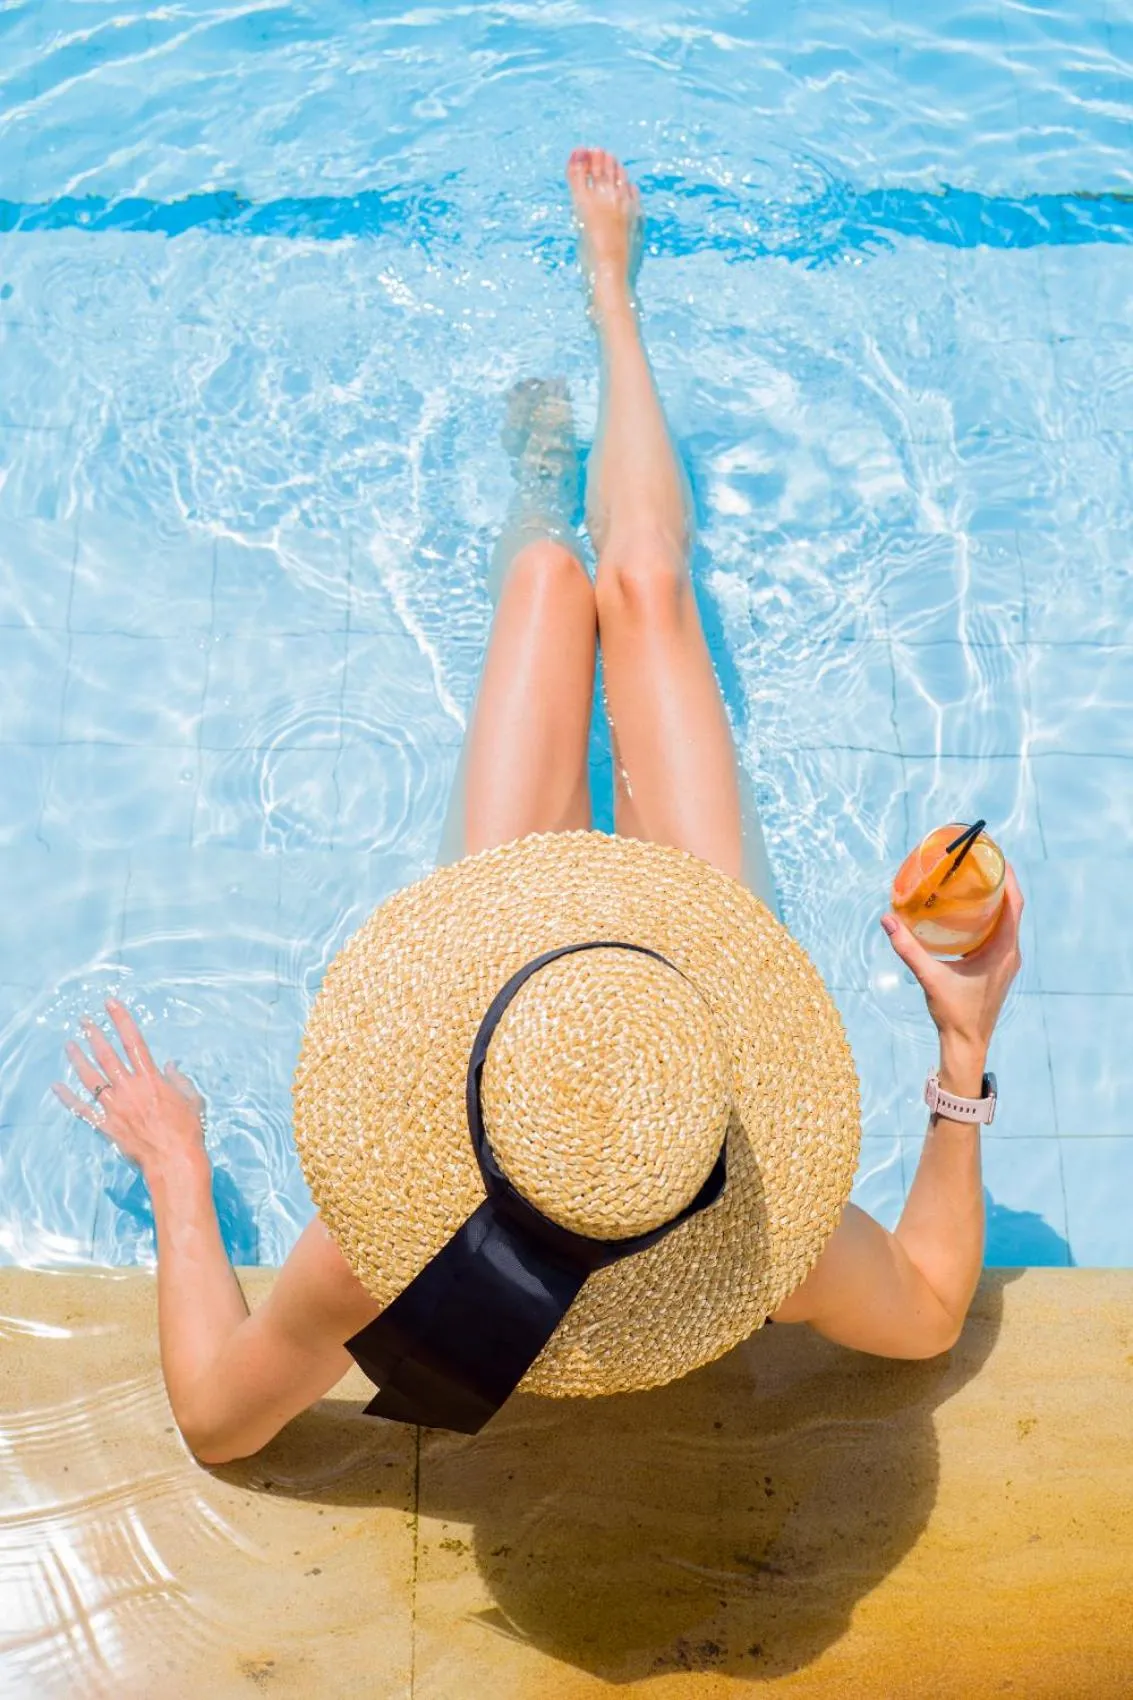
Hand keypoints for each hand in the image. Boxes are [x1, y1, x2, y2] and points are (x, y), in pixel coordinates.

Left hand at [54, 999, 206, 1182]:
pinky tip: (57, 1086)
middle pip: (106, 1055)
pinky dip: (68, 1098)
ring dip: (78, 1060)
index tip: (110, 1004)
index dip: (121, 1020)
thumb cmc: (188, 1129)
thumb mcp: (192, 1098)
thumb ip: (179, 1078)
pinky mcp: (106, 1125)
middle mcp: (129, 1088)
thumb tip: (169, 1064)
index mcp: (150, 1078)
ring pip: (91, 1078)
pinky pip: (82, 1109)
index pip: (133, 1041)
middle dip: (94, 1035)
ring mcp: (115, 1107)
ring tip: (70, 1045)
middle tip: (84, 1021)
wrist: (174, 1160)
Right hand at [880, 865, 1023, 1053]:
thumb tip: (888, 919)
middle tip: (977, 862)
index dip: (1007, 877)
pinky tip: (967, 913)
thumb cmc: (954, 1013)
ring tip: (972, 880)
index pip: (1014, 904)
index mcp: (1003, 950)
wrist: (967, 1044)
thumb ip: (909, 949)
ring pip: (1006, 921)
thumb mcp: (930, 977)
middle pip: (1012, 907)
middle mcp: (1010, 953)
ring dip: (994, 900)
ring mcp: (1006, 961)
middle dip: (998, 882)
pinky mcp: (998, 968)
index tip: (994, 855)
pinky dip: (988, 918)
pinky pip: (999, 933)